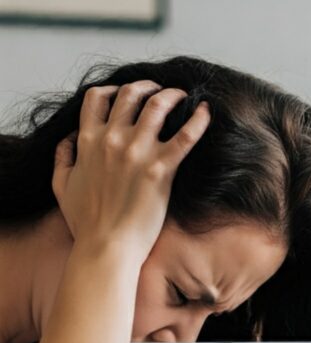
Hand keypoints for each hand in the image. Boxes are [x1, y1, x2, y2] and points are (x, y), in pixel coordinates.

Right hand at [51, 81, 210, 262]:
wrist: (107, 246)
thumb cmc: (86, 222)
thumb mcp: (62, 185)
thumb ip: (64, 157)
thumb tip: (68, 141)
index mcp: (88, 140)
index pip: (97, 97)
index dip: (114, 89)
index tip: (127, 92)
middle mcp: (112, 139)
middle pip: (130, 95)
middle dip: (147, 87)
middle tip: (161, 91)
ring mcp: (137, 152)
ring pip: (157, 106)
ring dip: (172, 96)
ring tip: (183, 96)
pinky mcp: (161, 170)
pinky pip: (185, 136)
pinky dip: (198, 120)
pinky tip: (207, 112)